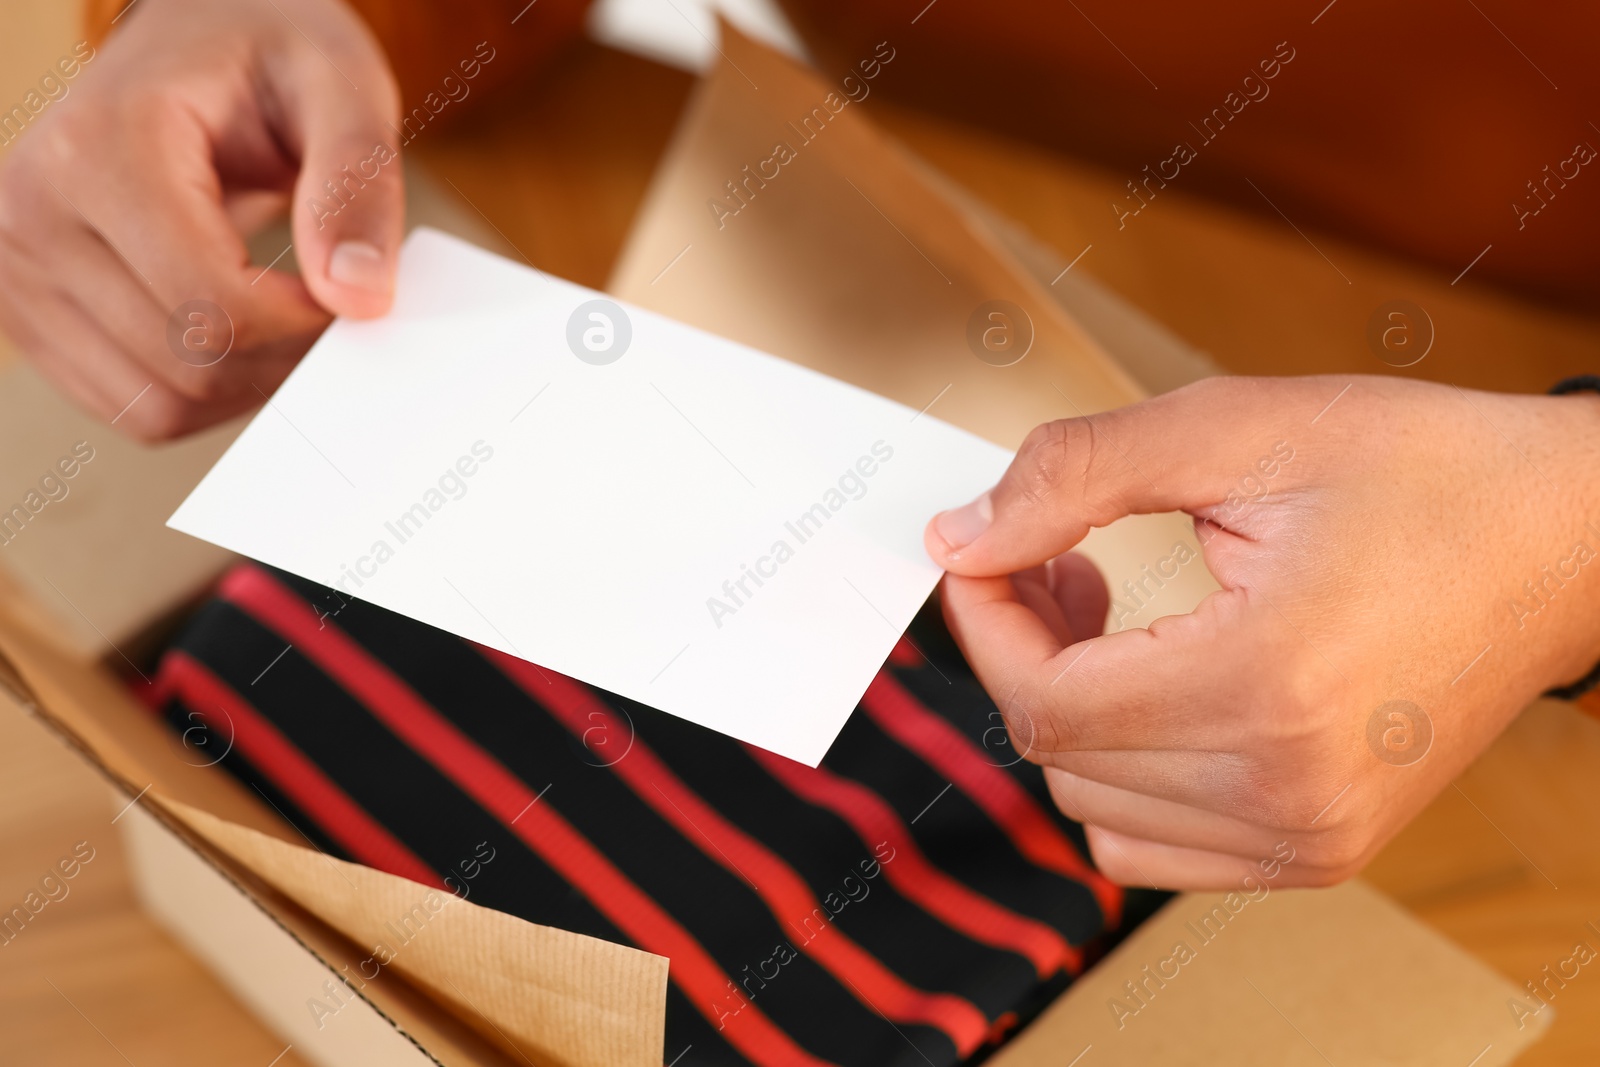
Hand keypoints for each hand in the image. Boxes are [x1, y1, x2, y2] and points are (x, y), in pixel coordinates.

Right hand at [0, 0, 402, 439]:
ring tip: (285, 310)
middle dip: (285, 356)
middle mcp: (29, 213)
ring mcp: (18, 272)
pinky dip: (207, 393)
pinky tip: (241, 331)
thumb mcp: (339, 83)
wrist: (197, 49)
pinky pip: (137, 408)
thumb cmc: (267, 58)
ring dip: (249, 384)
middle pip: (189, 363)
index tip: (351, 288)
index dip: (305, 322)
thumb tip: (358, 296)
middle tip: (331, 302)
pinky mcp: (30, 315)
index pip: (211, 304)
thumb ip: (357, 183)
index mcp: (97, 147)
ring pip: (160, 405)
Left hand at [925, 375, 1599, 888]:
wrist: (1568, 541)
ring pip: (1094, 807)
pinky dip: (1122, 773)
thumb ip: (1076, 477)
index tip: (984, 553)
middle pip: (1059, 756)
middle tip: (1059, 561)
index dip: (986, 622)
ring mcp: (1310, 838)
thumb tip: (959, 538)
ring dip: (1069, 711)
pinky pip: (1155, 848)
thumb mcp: (1237, 430)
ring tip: (1109, 615)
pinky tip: (1153, 685)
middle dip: (1021, 651)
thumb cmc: (1424, 473)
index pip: (1042, 702)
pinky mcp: (1323, 851)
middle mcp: (1288, 791)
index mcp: (1266, 686)